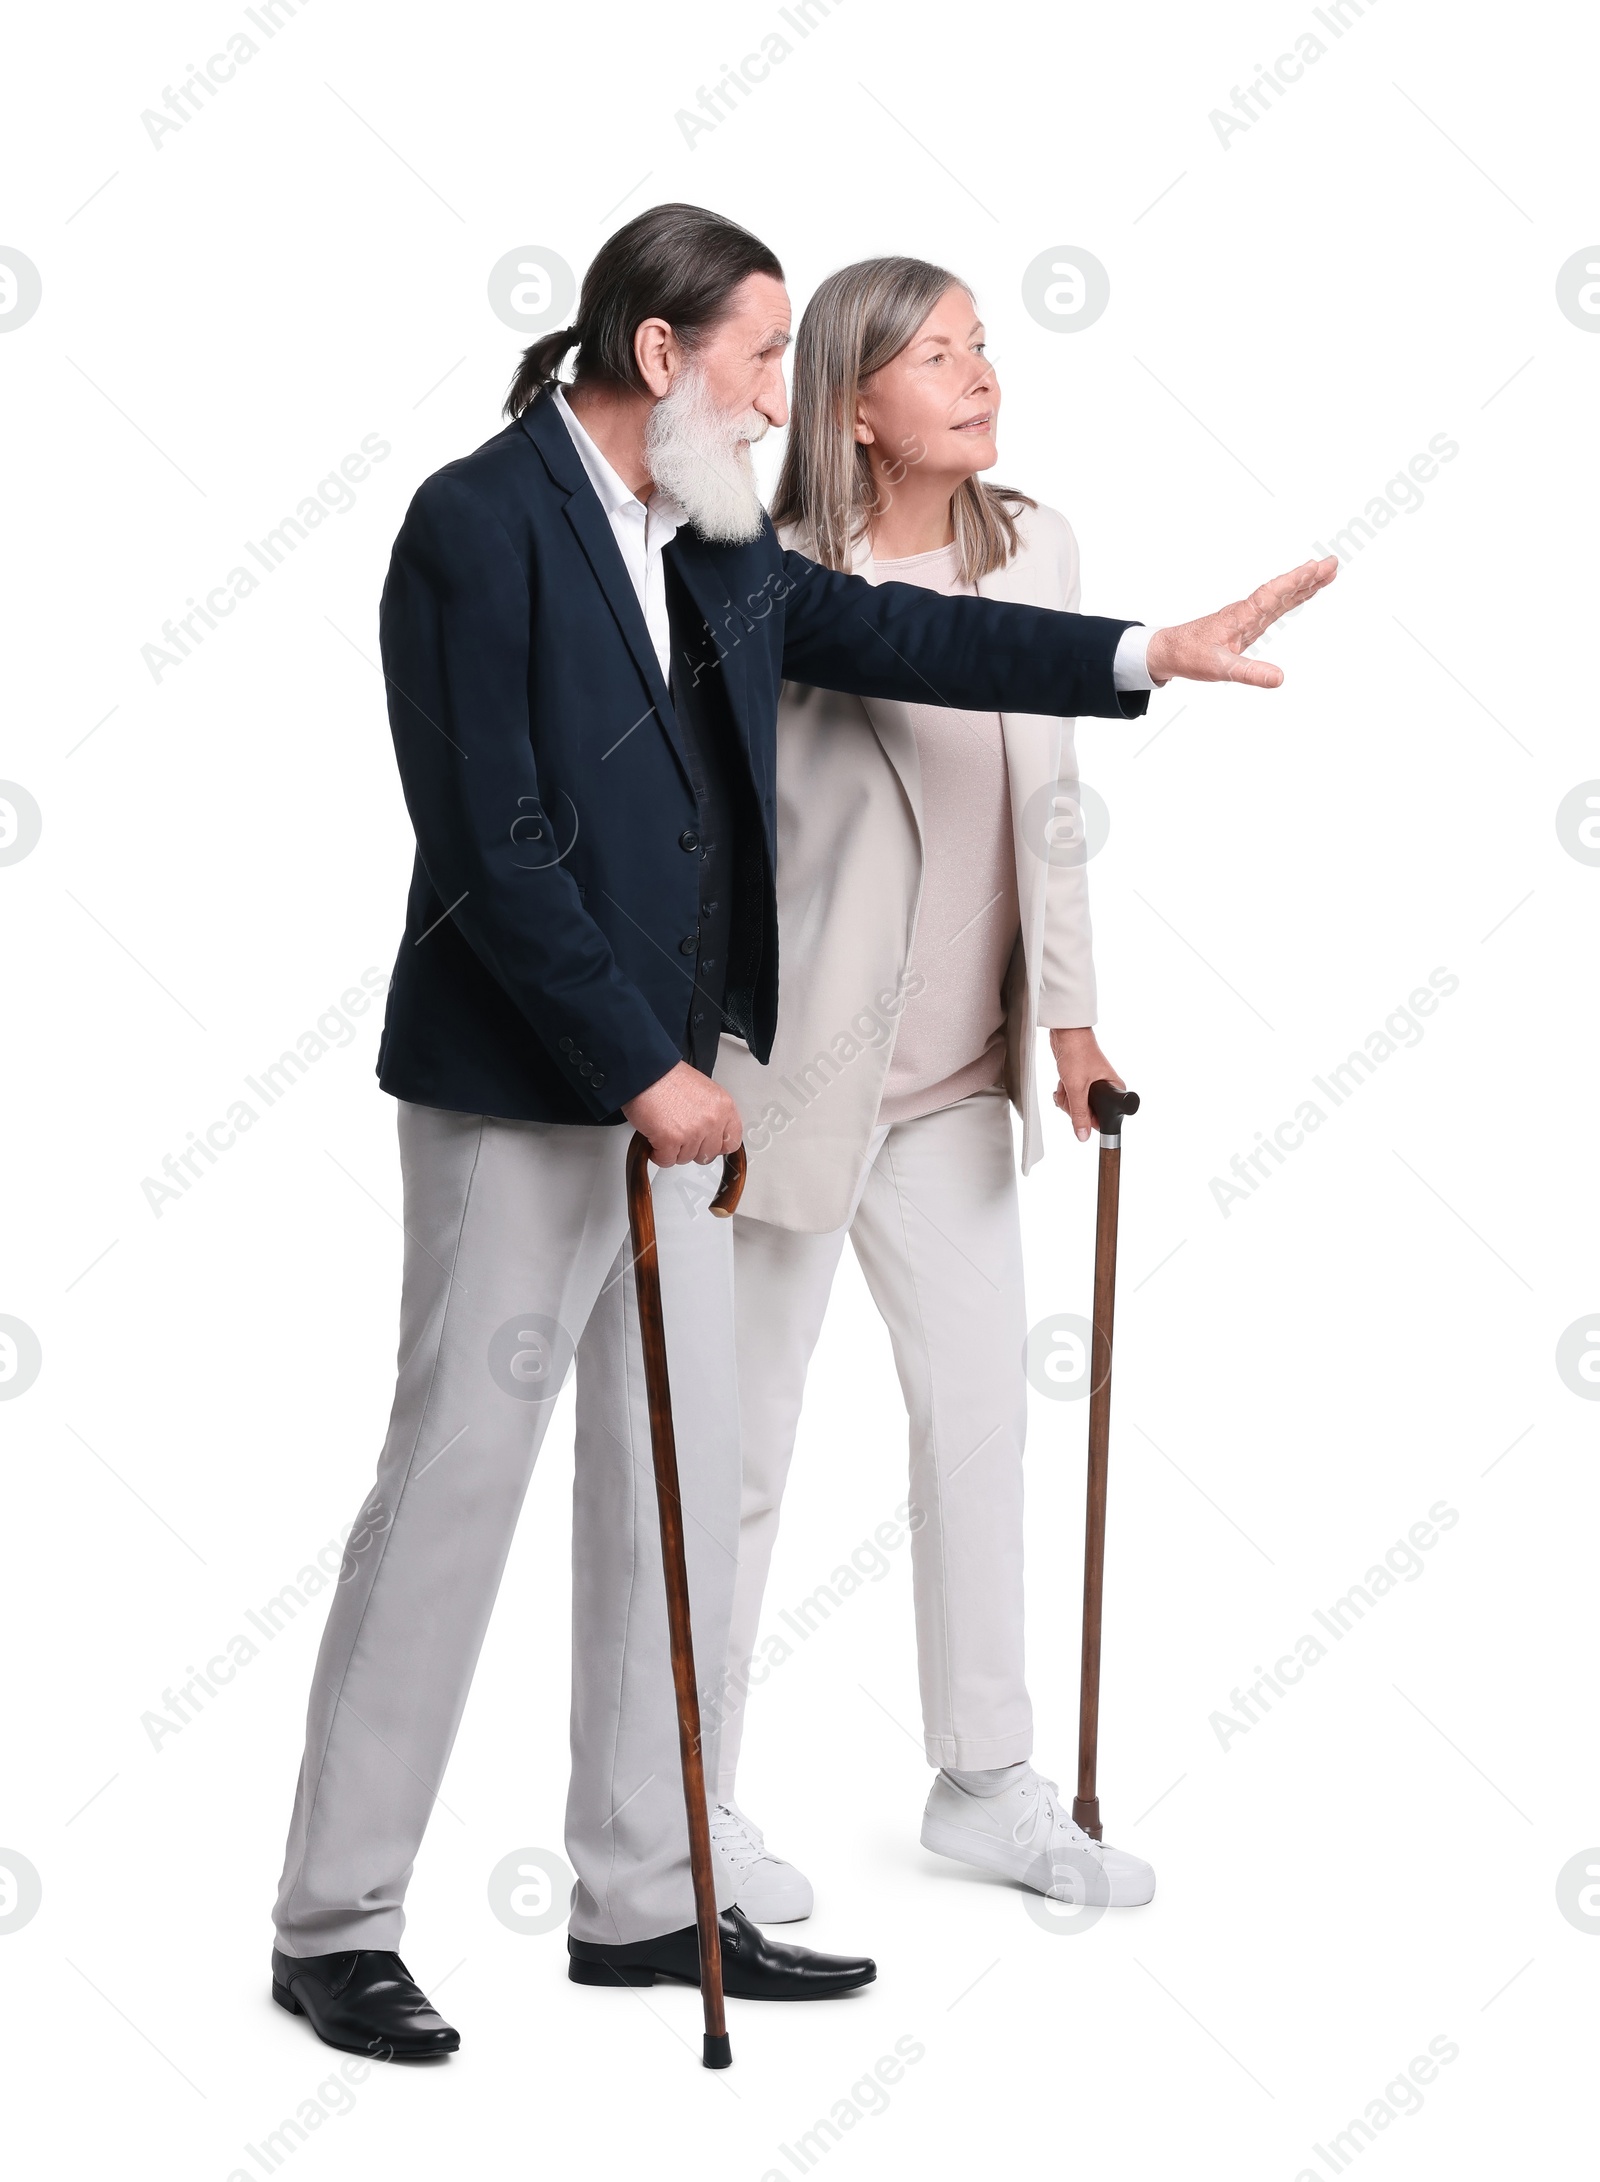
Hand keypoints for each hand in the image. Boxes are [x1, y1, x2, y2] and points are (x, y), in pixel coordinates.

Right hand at [622, 1061, 742, 1166]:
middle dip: (692, 1148)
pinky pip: (666, 1160)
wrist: (646, 1071)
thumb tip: (711, 1133)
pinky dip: (657, 1153)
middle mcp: (712, 1120)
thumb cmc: (668, 1078)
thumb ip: (712, 1114)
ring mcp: (693, 1132)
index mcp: (724, 1106)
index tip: (707, 1143)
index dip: (716, 1145)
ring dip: (673, 1149)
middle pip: (708, 1155)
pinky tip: (655, 1137)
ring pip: (686, 1158)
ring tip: (665, 1129)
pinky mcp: (671, 1140)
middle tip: (680, 1134)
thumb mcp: (704, 1092)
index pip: (732, 1142)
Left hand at [1050, 1027, 1121, 1142]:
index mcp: (1114, 1089)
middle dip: (1073, 1106)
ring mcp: (1092, 1085)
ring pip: (1077, 1106)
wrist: (1066, 1033)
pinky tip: (1062, 1081)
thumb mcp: (1077, 1087)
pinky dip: (1064, 1091)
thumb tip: (1083, 1135)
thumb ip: (1080, 1113)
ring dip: (1066, 1098)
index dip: (1089, 1119)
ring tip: (1066, 1083)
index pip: (1105, 1118)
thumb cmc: (1077, 1052)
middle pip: (1089, 1113)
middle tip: (1070, 1092)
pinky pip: (1071, 1096)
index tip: (1080, 1111)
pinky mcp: (1081, 1081)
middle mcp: (1106, 1088)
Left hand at [1143, 557, 1336, 688]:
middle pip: (1282, 590)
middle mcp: (1247, 612)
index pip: (1272, 594)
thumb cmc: (1190, 657)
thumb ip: (1250, 673)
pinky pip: (1274, 607)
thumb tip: (1280, 678)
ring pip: (1281, 597)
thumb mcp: (1221, 669)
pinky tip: (1302, 594)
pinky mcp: (1247, 625)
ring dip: (1303, 585)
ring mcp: (1248, 617)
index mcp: (1241, 616)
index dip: (1295, 581)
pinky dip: (1291, 599)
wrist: (1168, 651)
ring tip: (1327, 573)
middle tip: (1332, 563)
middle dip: (1307, 577)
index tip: (1316, 567)